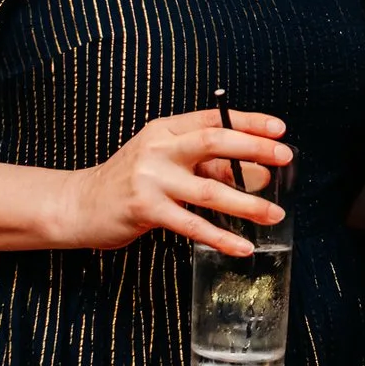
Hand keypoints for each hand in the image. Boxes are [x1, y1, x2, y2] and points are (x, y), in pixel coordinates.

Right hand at [55, 108, 289, 256]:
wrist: (79, 204)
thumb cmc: (128, 181)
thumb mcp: (163, 161)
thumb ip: (203, 164)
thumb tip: (255, 172)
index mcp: (165, 130)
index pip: (213, 119)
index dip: (249, 122)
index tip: (279, 130)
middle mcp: (158, 149)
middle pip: (214, 142)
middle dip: (254, 149)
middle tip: (285, 158)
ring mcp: (151, 179)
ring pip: (209, 189)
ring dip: (247, 203)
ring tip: (274, 214)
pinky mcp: (146, 210)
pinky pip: (193, 225)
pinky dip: (221, 237)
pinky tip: (242, 246)